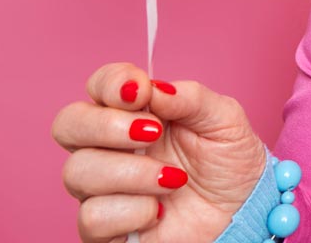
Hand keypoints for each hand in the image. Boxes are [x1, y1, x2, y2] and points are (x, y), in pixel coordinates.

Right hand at [52, 62, 267, 242]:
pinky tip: (159, 210)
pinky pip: (92, 216)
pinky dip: (132, 211)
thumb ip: (190, 97)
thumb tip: (154, 87)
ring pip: (78, 171)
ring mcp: (104, 187)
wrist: (242, 212)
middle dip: (107, 126)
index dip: (112, 83)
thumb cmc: (229, 163)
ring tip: (175, 179)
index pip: (100, 85)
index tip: (140, 91)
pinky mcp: (105, 227)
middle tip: (153, 133)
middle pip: (68, 124)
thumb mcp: (224, 120)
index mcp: (137, 112)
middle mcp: (111, 146)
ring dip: (132, 173)